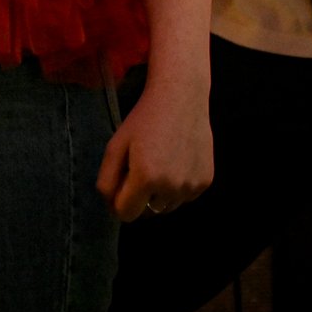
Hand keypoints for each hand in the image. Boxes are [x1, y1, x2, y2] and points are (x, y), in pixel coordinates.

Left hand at [96, 79, 213, 221]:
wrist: (181, 97)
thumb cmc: (143, 120)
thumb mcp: (115, 146)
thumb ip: (106, 181)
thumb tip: (112, 208)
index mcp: (145, 178)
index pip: (126, 215)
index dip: (118, 201)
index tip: (121, 183)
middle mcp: (171, 187)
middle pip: (146, 213)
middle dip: (139, 197)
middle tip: (141, 168)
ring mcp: (191, 186)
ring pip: (166, 207)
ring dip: (159, 194)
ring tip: (160, 163)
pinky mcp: (205, 181)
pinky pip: (184, 197)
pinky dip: (178, 187)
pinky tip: (176, 161)